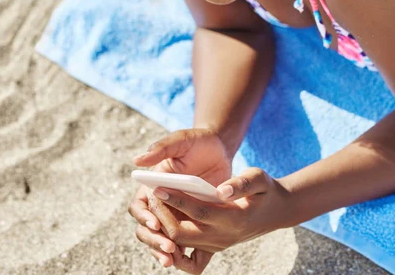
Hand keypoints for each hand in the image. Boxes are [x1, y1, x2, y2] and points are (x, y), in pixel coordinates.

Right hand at [128, 128, 232, 268]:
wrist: (218, 149)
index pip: (139, 206)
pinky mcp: (191, 221)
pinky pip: (181, 242)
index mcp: (153, 184)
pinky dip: (180, 254)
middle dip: (153, 240)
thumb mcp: (180, 140)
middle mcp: (160, 202)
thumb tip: (136, 160)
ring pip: (160, 239)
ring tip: (172, 259)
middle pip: (145, 228)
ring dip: (162, 251)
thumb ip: (161, 148)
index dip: (144, 216)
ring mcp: (175, 213)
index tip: (156, 223)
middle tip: (168, 248)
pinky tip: (185, 259)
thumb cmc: (197, 141)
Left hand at [149, 167, 292, 273]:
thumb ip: (242, 184)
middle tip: (153, 193)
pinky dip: (173, 241)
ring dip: (164, 225)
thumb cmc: (266, 190)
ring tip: (155, 202)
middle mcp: (223, 237)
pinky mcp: (213, 246)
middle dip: (164, 214)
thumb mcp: (259, 178)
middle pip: (183, 234)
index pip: (198, 212)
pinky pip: (188, 252)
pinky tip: (164, 222)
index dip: (176, 200)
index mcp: (234, 219)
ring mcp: (217, 244)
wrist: (276, 211)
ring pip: (181, 243)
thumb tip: (221, 190)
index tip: (158, 186)